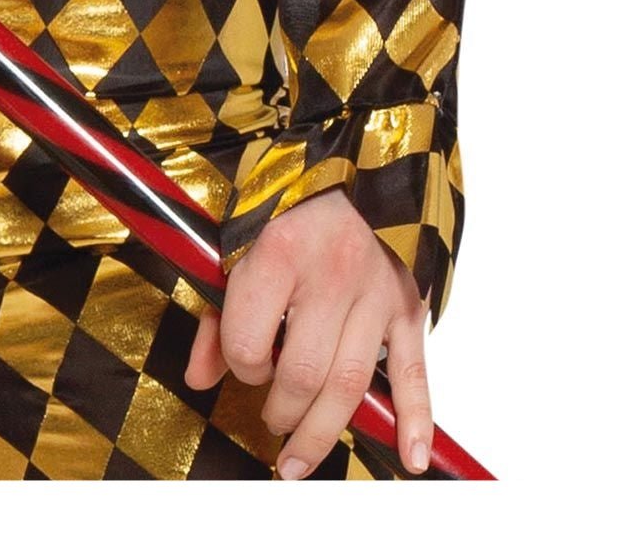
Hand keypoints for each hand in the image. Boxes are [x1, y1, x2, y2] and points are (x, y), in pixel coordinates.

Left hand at [184, 186, 432, 477]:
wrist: (356, 155)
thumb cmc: (291, 199)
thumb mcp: (241, 241)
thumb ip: (220, 312)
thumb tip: (201, 379)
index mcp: (280, 254)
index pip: (249, 344)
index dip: (239, 366)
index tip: (244, 362)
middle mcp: (331, 276)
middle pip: (301, 375)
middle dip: (279, 411)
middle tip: (271, 419)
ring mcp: (376, 292)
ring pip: (350, 385)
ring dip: (322, 433)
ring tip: (297, 461)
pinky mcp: (409, 303)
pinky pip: (415, 369)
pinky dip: (416, 417)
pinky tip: (412, 457)